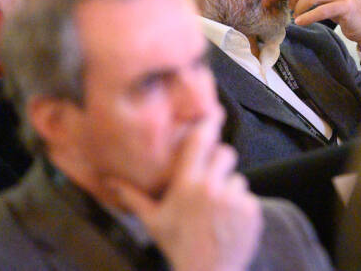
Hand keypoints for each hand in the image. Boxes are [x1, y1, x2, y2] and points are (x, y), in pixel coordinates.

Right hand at [108, 116, 262, 270]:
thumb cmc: (177, 246)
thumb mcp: (153, 221)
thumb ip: (133, 197)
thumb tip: (109, 181)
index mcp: (186, 185)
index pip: (200, 141)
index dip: (208, 124)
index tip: (213, 113)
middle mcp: (210, 187)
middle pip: (225, 153)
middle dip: (219, 162)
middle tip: (210, 181)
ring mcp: (233, 198)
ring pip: (237, 178)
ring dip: (229, 189)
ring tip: (216, 212)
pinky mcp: (251, 210)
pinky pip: (248, 197)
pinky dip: (241, 207)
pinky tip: (228, 223)